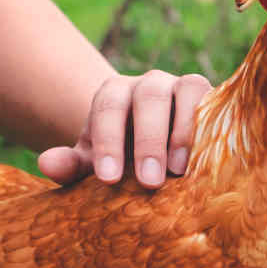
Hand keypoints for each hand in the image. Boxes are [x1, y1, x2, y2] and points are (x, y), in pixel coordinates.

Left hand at [37, 70, 210, 188]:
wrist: (153, 147)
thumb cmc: (119, 158)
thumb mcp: (92, 163)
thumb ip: (70, 164)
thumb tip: (47, 163)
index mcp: (114, 95)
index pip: (108, 108)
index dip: (107, 142)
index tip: (106, 179)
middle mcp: (149, 85)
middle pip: (148, 98)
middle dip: (148, 141)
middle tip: (148, 183)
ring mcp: (184, 87)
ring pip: (188, 92)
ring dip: (185, 131)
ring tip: (181, 172)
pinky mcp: (214, 99)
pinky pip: (218, 103)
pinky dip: (213, 128)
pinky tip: (210, 162)